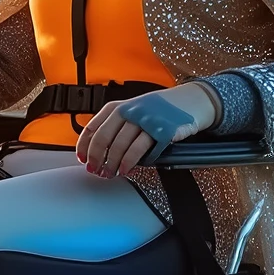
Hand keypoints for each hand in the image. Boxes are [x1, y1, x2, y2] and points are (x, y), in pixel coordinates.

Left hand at [76, 82, 220, 178]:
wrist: (191, 100)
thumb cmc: (159, 108)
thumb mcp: (132, 109)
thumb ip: (115, 124)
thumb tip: (96, 149)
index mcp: (118, 107)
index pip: (92, 127)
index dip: (84, 146)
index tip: (83, 159)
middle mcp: (130, 111)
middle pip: (104, 138)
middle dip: (97, 159)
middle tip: (96, 171)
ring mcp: (146, 120)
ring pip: (121, 146)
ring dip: (114, 164)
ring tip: (112, 173)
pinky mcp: (162, 131)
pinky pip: (142, 151)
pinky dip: (133, 163)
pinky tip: (129, 169)